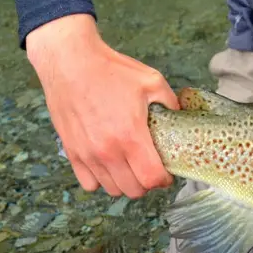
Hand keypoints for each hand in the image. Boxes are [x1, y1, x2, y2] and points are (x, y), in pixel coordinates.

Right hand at [26, 14, 178, 198]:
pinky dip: (102, 180)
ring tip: (132, 167)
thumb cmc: (112, 71)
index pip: (151, 178)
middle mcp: (107, 151)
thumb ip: (171, 103)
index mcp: (131, 135)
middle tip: (152, 168)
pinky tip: (110, 165)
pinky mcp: (72, 152)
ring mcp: (87, 154)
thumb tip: (181, 115)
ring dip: (126, 183)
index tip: (168, 172)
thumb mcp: (152, 81)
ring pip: (112, 189)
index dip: (164, 179)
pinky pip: (89, 183)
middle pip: (133, 190)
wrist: (71, 63)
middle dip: (148, 183)